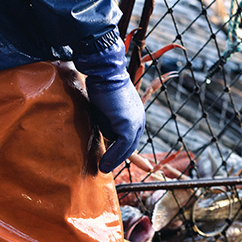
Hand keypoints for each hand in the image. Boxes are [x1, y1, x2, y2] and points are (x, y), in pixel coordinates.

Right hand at [74, 41, 144, 173]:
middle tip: (105, 167)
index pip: (130, 137)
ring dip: (114, 160)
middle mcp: (139, 119)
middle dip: (118, 157)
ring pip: (127, 148)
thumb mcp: (105, 108)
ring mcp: (135, 123)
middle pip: (130, 145)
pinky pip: (122, 147)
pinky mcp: (128, 126)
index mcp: (136, 114)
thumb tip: (102, 134)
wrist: (104, 73)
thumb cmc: (101, 85)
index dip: (121, 150)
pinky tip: (104, 165)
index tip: (111, 160)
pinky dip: (113, 157)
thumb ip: (107, 121)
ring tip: (103, 169)